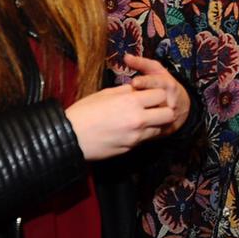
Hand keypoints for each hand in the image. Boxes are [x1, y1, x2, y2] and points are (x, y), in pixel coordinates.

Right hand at [67, 64, 184, 159]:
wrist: (70, 137)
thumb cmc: (84, 112)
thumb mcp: (105, 94)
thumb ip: (125, 91)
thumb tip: (137, 89)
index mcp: (131, 101)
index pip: (161, 94)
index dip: (157, 93)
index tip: (149, 94)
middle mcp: (138, 119)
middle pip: (168, 114)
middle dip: (164, 110)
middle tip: (153, 108)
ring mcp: (136, 136)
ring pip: (161, 129)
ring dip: (156, 124)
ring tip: (143, 120)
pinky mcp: (131, 148)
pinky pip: (146, 139)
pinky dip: (144, 134)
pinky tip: (133, 130)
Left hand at [122, 54, 190, 130]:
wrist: (181, 106)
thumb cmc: (163, 84)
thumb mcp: (156, 71)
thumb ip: (141, 64)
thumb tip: (126, 56)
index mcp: (167, 84)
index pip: (156, 82)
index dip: (145, 82)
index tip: (134, 83)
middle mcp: (169, 100)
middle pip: (157, 100)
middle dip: (145, 102)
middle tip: (130, 102)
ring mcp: (169, 116)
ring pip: (156, 117)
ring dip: (143, 118)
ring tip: (129, 120)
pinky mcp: (166, 129)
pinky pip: (154, 131)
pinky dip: (143, 131)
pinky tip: (131, 132)